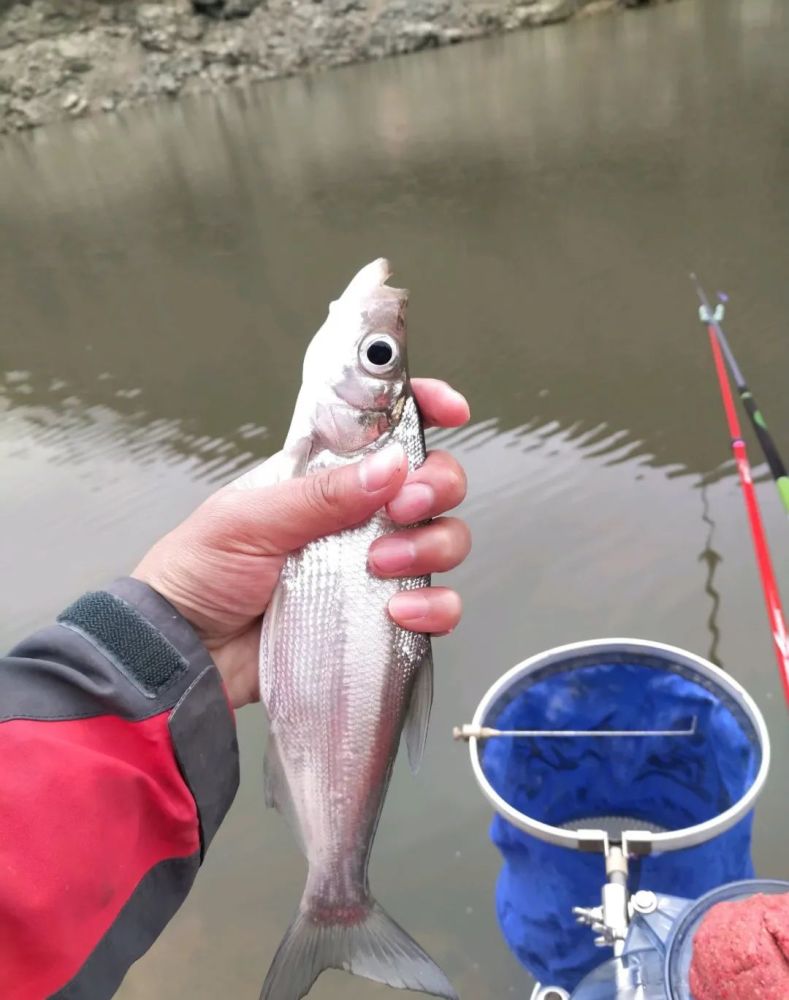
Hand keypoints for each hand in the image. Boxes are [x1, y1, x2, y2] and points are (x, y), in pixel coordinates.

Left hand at [133, 379, 470, 707]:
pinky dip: (434, 607)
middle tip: (401, 509)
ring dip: (431, 547)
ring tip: (383, 566)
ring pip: (445, 539)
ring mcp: (373, 567)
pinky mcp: (378, 617)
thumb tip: (391, 465)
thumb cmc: (200, 572)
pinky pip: (436, 606)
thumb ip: (320, 495)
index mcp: (325, 477)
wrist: (185, 653)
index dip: (424, 409)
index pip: (383, 429)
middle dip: (435, 486)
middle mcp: (358, 516)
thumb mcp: (249, 520)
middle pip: (433, 483)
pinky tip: (399, 611)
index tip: (452, 411)